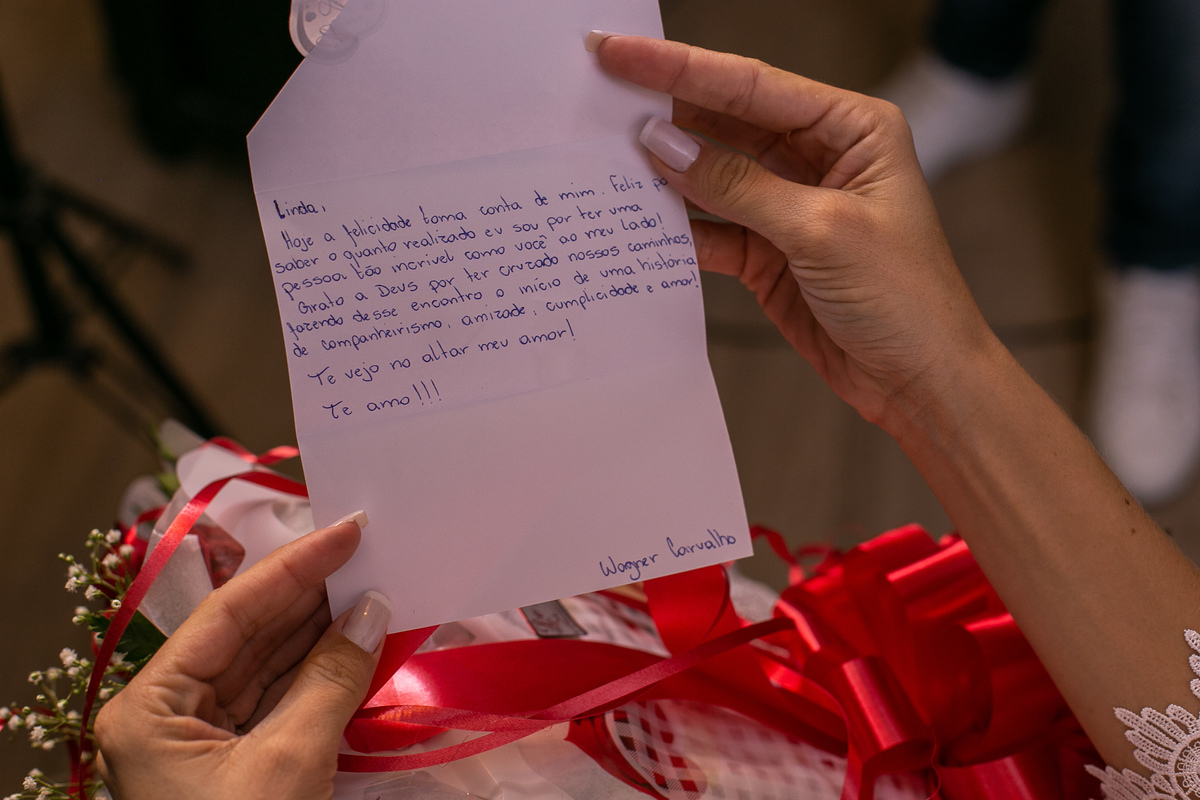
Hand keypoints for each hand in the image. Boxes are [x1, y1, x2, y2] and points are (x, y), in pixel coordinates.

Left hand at [95, 516, 391, 799]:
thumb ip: (331, 679)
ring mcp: (207, 739)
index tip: (349, 528)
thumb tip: (374, 611)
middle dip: (312, 595)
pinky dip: (325, 673)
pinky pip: (285, 700)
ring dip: (324, 630)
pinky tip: (360, 641)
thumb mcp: (287, 763)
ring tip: (375, 588)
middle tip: (371, 552)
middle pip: (249, 634)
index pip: (230, 613)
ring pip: (271, 665)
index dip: (294, 566)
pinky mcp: (242, 763)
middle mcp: (171, 713)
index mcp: (151, 706)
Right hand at [595, 36, 995, 428]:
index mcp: (852, 128)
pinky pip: (711, 228)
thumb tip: (665, 146)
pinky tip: (637, 218)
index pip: (753, 86)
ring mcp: (789, 206)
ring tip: (602, 156)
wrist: (921, 381)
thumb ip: (739, 186)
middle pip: (726, 121)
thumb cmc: (907, 299)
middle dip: (665, 109)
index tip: (620, 54)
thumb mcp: (822, 230)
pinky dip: (676, 227)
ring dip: (663, 171)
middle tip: (598, 94)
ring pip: (711, 175)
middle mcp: (819, 158)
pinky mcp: (768, 252)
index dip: (682, 67)